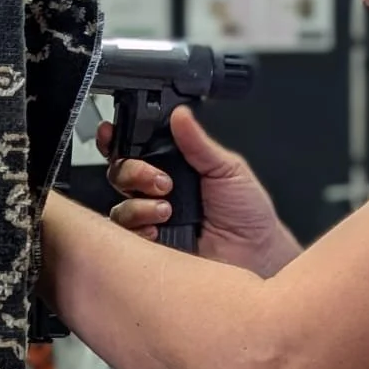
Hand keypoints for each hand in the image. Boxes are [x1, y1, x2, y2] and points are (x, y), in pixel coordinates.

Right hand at [98, 106, 302, 276]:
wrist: (255, 253)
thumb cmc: (248, 214)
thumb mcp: (227, 169)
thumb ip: (199, 143)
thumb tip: (181, 115)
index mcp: (174, 167)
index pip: (137, 149)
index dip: (119, 139)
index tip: (112, 133)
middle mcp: (157, 192)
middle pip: (120, 173)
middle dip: (133, 172)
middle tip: (162, 181)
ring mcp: (151, 220)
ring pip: (120, 206)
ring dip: (139, 205)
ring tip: (168, 210)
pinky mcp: (149, 247)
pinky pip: (126, 238)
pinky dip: (139, 230)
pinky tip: (160, 228)